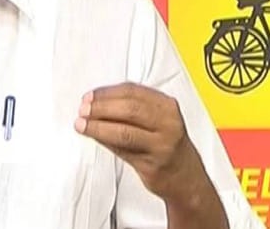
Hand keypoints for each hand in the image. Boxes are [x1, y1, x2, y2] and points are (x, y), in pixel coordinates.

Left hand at [74, 82, 206, 203]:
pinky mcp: (153, 164)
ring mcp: (162, 144)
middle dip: (101, 107)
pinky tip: (95, 137)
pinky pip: (123, 150)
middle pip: (128, 108)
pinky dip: (105, 141)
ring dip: (98, 126)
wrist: (186, 178)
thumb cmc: (166, 145)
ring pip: (124, 131)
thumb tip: (95, 102)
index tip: (90, 95)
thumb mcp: (156, 119)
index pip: (132, 91)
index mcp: (167, 106)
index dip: (106, 92)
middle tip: (83, 109)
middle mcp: (168, 123)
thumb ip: (129, 108)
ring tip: (82, 124)